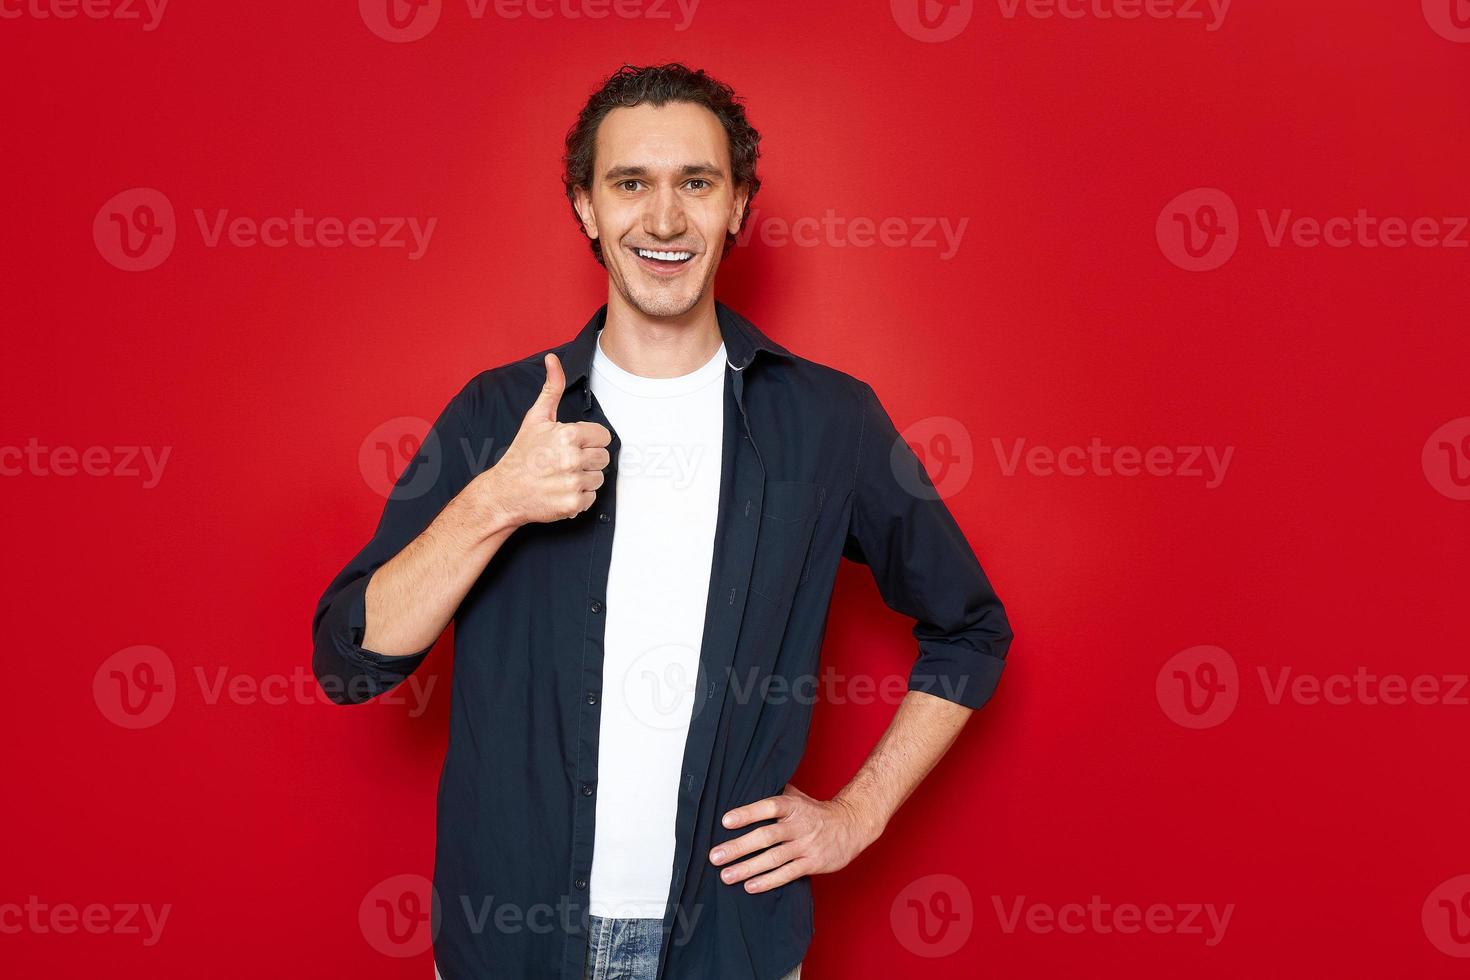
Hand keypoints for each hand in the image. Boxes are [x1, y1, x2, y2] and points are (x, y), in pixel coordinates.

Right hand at [482, 353, 610, 525]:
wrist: (504, 492)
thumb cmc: (521, 455)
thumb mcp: (536, 418)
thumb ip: (552, 388)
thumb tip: (552, 359)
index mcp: (568, 435)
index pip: (603, 436)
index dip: (589, 440)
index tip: (573, 445)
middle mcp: (572, 458)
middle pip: (604, 458)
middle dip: (588, 459)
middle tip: (566, 462)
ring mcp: (573, 482)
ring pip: (599, 478)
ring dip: (584, 478)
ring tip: (562, 476)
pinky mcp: (573, 503)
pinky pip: (591, 498)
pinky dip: (579, 497)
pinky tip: (561, 490)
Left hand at [708, 784, 882, 893]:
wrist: (852, 825)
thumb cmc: (816, 811)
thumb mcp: (797, 796)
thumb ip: (773, 794)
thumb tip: (744, 785)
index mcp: (793, 806)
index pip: (768, 807)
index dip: (747, 813)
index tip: (725, 821)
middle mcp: (798, 825)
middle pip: (766, 836)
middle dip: (739, 847)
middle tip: (715, 856)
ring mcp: (806, 845)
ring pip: (774, 858)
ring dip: (748, 868)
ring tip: (726, 875)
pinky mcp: (813, 863)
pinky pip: (788, 874)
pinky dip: (769, 881)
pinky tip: (750, 886)